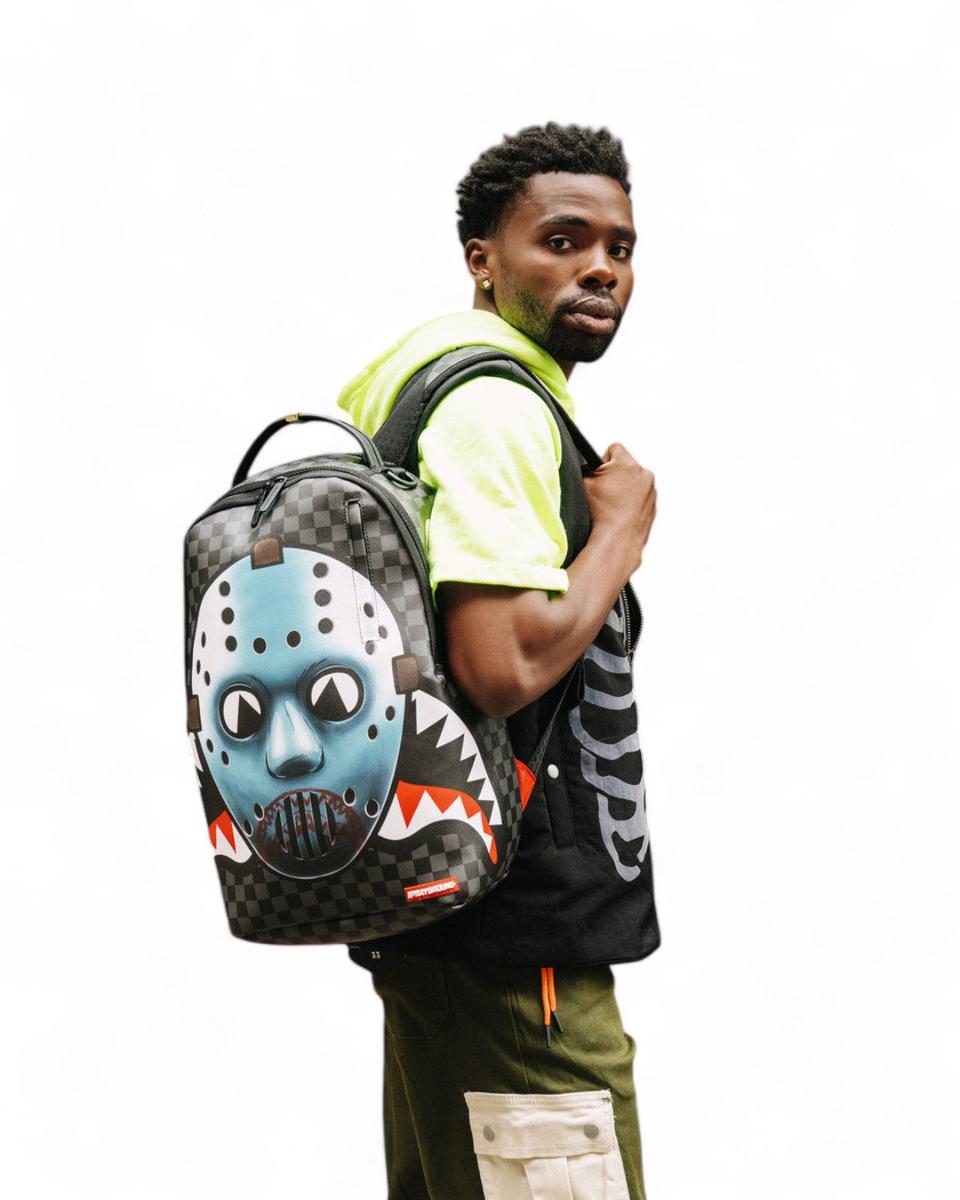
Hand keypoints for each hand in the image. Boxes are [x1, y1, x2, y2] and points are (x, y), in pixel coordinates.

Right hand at [582, 443, 656, 569]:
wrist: (617, 539)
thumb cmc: (601, 513)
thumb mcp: (585, 483)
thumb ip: (588, 469)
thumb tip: (589, 466)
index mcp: (628, 464)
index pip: (614, 449)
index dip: (603, 460)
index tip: (599, 473)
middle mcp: (644, 474)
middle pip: (626, 466)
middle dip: (615, 475)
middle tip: (604, 491)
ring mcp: (651, 491)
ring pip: (634, 483)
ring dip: (624, 489)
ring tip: (612, 505)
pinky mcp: (653, 507)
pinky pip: (640, 498)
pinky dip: (631, 503)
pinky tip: (620, 513)